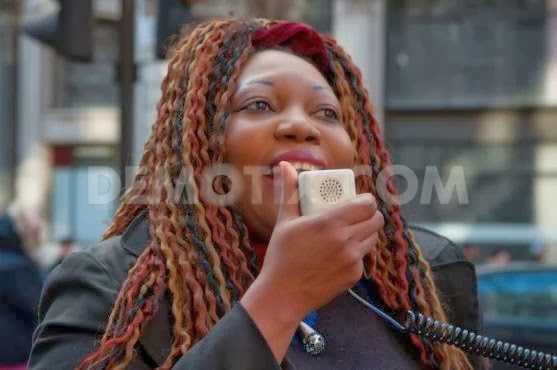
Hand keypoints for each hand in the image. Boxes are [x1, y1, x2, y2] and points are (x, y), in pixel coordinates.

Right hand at [258, 161, 383, 319]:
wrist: (282, 295)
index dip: (366, 200)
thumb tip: (285, 166)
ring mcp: (352, 260)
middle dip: (369, 214)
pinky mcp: (354, 276)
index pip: (367, 204)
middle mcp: (346, 240)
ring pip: (372, 238)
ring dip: (365, 232)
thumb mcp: (284, 221)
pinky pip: (363, 257)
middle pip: (375, 220)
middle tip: (356, 214)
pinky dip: (355, 253)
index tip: (357, 200)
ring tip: (349, 232)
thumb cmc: (280, 256)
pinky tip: (339, 254)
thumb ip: (290, 191)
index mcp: (330, 223)